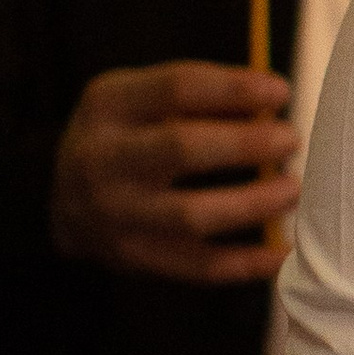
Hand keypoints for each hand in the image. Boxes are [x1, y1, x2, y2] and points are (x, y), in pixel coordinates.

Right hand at [50, 62, 297, 282]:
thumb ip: (196, 95)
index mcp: (108, 106)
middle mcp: (103, 160)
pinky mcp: (136, 257)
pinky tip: (283, 250)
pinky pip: (199, 266)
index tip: (281, 91)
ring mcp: (117, 214)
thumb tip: (273, 101)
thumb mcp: (139, 99)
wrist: (62, 199)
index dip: (235, 89)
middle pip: (180, 148)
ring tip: (291, 190)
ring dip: (252, 203)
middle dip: (246, 144)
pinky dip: (248, 262)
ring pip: (192, 214)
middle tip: (291, 140)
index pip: (176, 88)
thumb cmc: (125, 136)